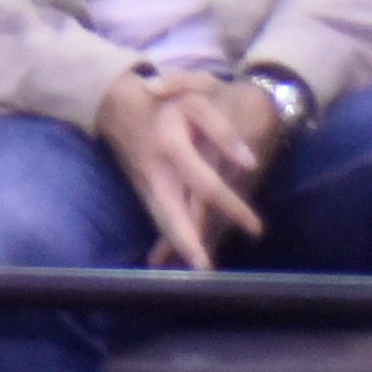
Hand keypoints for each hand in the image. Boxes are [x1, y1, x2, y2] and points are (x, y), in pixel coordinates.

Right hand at [95, 69, 278, 268]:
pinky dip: (170, 237)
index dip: (232, 207)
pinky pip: (159, 217)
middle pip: (172, 215)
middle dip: (188, 244)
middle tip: (205, 270)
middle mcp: (157, 173)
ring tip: (199, 270)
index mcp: (172, 148)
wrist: (116, 103)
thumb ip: (223, 131)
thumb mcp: (194, 100)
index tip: (256, 228)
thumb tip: (248, 163)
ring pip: (163, 221)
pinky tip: (181, 255)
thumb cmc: (163, 102)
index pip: (207, 186)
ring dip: (179, 246)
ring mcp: (146, 184)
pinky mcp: (142, 189)